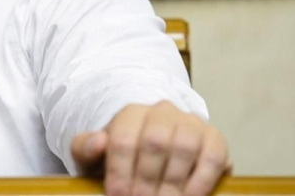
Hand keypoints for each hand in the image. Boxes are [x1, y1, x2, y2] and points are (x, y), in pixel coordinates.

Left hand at [72, 101, 231, 195]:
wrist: (153, 158)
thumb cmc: (121, 160)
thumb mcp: (94, 156)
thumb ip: (85, 148)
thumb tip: (98, 141)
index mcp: (130, 114)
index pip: (123, 139)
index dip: (119, 171)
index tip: (116, 194)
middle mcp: (162, 112)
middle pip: (154, 142)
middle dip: (146, 180)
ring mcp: (191, 123)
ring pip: (184, 146)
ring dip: (172, 182)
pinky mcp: (214, 140)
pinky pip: (212, 157)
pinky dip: (201, 181)